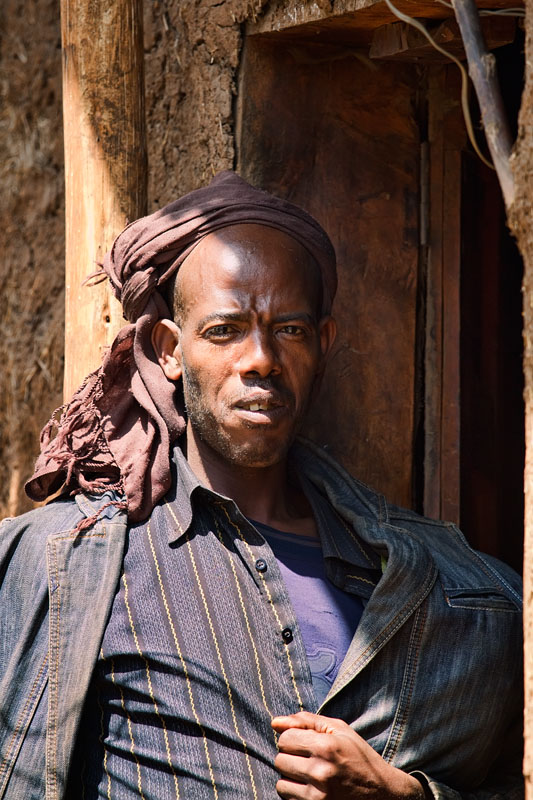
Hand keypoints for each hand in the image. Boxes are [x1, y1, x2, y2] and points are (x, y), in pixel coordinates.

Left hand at [272, 711, 425, 799]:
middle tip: (309, 760)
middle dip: (291, 758)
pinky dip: (296, 794)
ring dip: (292, 778)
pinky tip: (313, 789)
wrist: (383, 793)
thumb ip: (306, 721)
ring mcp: (318, 795)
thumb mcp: (338, 730)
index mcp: (326, 746)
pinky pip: (288, 799)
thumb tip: (274, 722)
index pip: (285, 739)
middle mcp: (321, 771)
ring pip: (281, 783)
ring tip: (311, 775)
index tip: (306, 743)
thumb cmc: (359, 756)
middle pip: (280, 760)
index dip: (293, 739)